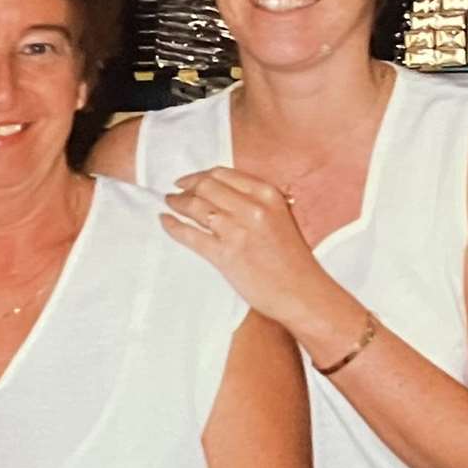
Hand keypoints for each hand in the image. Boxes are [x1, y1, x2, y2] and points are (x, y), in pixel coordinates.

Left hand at [162, 167, 335, 327]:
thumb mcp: (282, 218)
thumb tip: (224, 193)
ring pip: (195, 207)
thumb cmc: (293, 260)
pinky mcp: (225, 255)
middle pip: (205, 186)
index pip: (223, 174)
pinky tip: (165, 221)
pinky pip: (190, 235)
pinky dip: (173, 226)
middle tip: (175, 192)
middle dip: (185, 187)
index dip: (200, 175)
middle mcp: (252, 207)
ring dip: (177, 203)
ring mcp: (237, 231)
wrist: (303, 293)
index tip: (188, 180)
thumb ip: (257, 202)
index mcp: (268, 194)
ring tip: (169, 204)